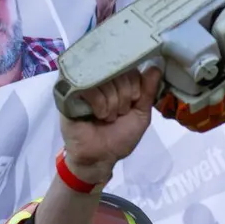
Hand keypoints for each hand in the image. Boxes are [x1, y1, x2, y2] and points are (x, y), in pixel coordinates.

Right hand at [61, 66, 163, 181]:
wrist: (99, 156)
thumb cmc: (120, 136)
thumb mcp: (141, 114)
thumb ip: (148, 91)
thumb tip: (155, 68)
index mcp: (117, 82)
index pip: (130, 68)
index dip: (135, 87)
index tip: (132, 104)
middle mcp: (100, 78)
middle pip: (119, 72)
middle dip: (124, 98)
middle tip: (118, 114)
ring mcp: (83, 82)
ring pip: (106, 79)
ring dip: (112, 104)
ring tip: (107, 117)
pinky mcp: (69, 90)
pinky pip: (91, 87)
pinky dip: (100, 104)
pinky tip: (98, 115)